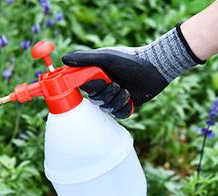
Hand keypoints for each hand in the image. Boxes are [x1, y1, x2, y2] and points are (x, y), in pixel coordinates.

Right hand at [61, 26, 203, 117]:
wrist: (155, 67)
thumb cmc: (130, 59)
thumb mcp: (105, 57)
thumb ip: (84, 59)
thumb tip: (63, 58)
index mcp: (97, 77)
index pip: (82, 88)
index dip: (86, 89)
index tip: (93, 84)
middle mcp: (105, 87)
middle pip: (95, 101)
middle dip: (105, 94)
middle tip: (115, 84)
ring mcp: (115, 97)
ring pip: (107, 109)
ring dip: (117, 100)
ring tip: (126, 89)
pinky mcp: (126, 105)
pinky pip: (119, 115)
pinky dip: (125, 108)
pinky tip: (130, 97)